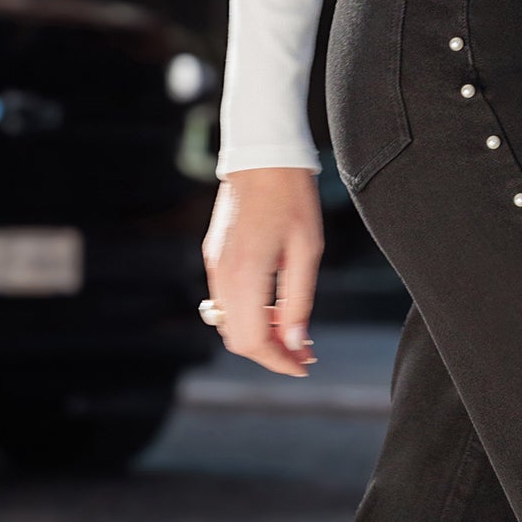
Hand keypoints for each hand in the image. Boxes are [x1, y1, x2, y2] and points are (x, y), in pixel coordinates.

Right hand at [201, 168, 322, 377]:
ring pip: (230, 322)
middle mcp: (222, 274)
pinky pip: (227, 301)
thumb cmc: (291, 197)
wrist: (262, 156)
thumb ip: (299, 302)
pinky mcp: (215, 256)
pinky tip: (276, 308)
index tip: (304, 366)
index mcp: (246, 274)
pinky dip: (250, 314)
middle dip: (270, 352)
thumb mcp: (307, 251)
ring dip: (260, 334)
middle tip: (305, 352)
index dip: (279, 361)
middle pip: (238, 338)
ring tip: (295, 331)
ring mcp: (214, 265)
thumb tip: (296, 344)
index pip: (253, 340)